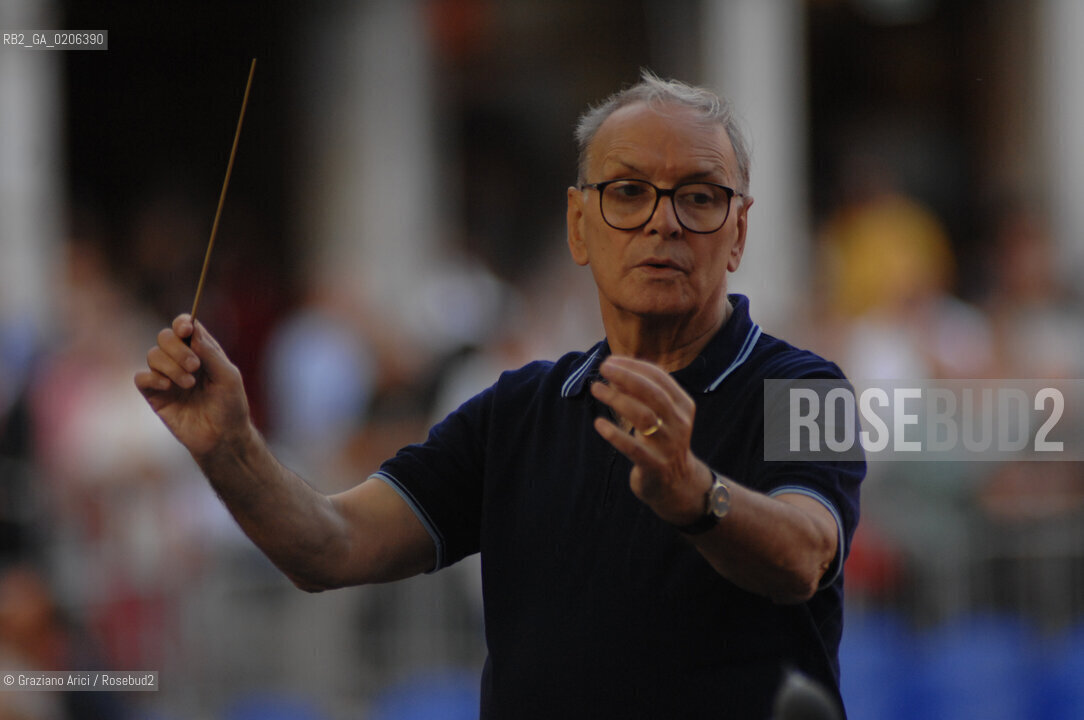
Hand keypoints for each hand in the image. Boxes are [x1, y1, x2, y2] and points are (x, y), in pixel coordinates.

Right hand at [134, 314, 250, 458]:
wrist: (223, 437)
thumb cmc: (230, 406)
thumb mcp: (228, 377)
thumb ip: (210, 353)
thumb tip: (192, 329)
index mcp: (201, 351)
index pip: (185, 327)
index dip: (182, 324)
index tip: (186, 330)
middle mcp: (181, 360)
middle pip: (165, 337)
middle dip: (178, 349)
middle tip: (195, 367)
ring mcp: (166, 377)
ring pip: (153, 355)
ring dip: (171, 367)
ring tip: (189, 384)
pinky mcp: (155, 395)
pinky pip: (141, 377)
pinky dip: (153, 378)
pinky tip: (168, 387)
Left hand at [590, 356, 711, 525]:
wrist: (676, 483)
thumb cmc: (662, 440)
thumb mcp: (664, 415)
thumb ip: (645, 394)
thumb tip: (617, 370)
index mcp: (683, 405)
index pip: (660, 378)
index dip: (634, 366)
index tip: (612, 361)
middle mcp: (679, 423)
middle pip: (653, 393)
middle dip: (626, 377)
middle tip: (604, 368)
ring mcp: (668, 445)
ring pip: (643, 416)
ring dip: (617, 399)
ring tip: (596, 388)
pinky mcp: (654, 465)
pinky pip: (632, 447)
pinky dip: (614, 434)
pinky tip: (599, 423)